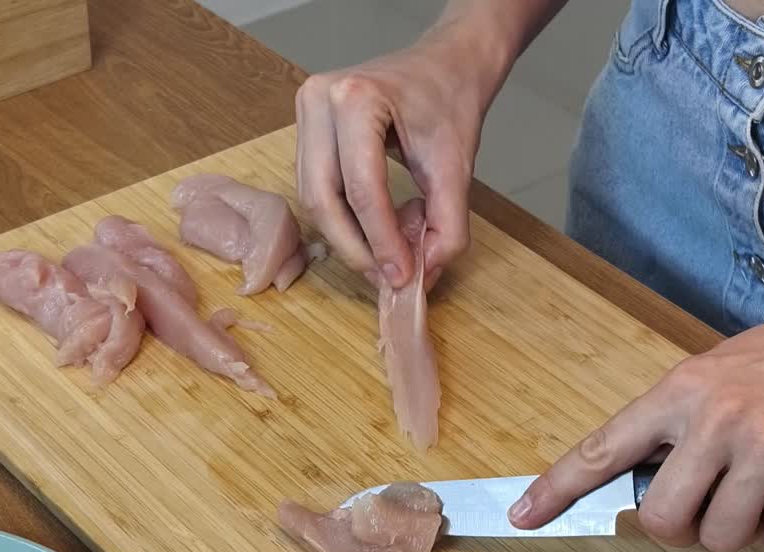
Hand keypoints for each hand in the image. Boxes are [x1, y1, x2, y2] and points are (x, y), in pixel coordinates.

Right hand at [294, 30, 496, 287]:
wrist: (444, 64)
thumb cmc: (449, 100)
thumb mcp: (458, 166)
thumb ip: (447, 224)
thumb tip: (423, 272)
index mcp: (356, 97)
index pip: (362, 187)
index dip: (381, 239)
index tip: (402, 275)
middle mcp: (319, 100)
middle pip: (322, 197)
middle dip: (355, 247)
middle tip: (386, 277)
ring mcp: (305, 112)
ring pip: (312, 198)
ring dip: (346, 237)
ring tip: (383, 259)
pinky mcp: (305, 128)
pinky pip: (314, 187)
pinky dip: (341, 219)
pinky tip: (370, 233)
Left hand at [507, 295, 763, 551]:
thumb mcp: (716, 371)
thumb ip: (675, 421)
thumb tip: (639, 477)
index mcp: (680, 390)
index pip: (602, 448)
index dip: (557, 488)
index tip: (522, 515)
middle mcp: (715, 418)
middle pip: (662, 518)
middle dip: (679, 529)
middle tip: (706, 509)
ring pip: (721, 536)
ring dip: (740, 530)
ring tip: (763, 489)